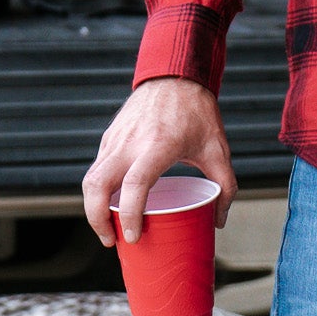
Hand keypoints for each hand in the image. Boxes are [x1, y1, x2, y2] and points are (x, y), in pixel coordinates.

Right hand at [82, 77, 235, 245]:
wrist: (176, 75)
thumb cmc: (197, 111)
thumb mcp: (217, 149)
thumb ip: (225, 186)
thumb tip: (219, 219)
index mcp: (158, 146)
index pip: (135, 185)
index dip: (130, 215)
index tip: (133, 236)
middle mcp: (131, 143)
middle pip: (96, 185)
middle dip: (96, 219)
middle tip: (112, 240)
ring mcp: (116, 139)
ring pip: (91, 178)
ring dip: (93, 206)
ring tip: (110, 226)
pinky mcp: (110, 136)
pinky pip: (97, 167)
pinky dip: (99, 189)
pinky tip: (114, 201)